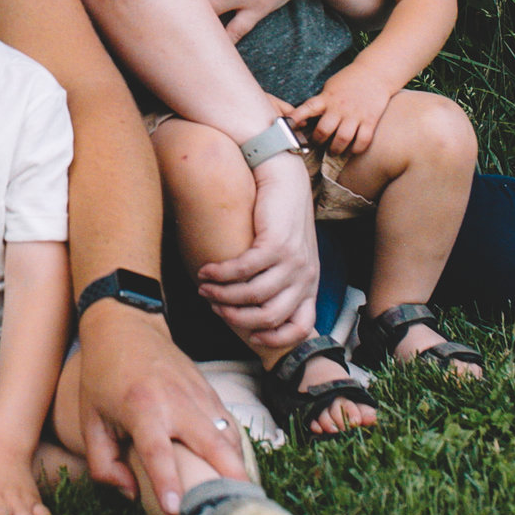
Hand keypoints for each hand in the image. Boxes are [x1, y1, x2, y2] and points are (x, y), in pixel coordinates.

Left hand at [74, 302, 249, 514]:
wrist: (125, 326)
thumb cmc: (103, 375)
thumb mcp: (89, 419)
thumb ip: (103, 464)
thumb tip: (132, 494)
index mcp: (141, 407)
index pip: (157, 451)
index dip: (167, 482)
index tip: (177, 510)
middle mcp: (176, 400)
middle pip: (212, 443)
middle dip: (229, 478)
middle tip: (239, 511)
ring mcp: (198, 394)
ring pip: (228, 436)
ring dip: (239, 468)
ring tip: (245, 500)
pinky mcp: (210, 391)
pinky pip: (229, 425)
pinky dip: (237, 450)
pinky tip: (239, 473)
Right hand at [194, 152, 317, 350]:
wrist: (285, 176)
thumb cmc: (280, 217)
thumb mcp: (289, 255)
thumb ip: (278, 282)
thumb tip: (248, 309)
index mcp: (310, 285)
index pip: (301, 327)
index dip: (274, 338)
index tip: (249, 336)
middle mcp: (306, 276)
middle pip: (270, 317)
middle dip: (237, 317)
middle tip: (214, 306)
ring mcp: (294, 261)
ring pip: (253, 296)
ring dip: (222, 295)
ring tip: (204, 288)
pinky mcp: (277, 243)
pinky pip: (243, 270)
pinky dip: (221, 274)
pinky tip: (206, 271)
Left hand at [290, 69, 395, 156]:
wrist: (375, 72)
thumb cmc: (350, 79)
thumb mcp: (330, 87)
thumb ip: (321, 101)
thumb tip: (307, 117)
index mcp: (327, 98)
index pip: (308, 108)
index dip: (296, 118)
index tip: (288, 127)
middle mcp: (339, 107)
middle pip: (324, 130)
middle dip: (318, 141)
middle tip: (318, 144)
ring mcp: (355, 114)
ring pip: (343, 139)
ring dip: (336, 149)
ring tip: (334, 151)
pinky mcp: (370, 120)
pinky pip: (363, 140)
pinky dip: (357, 149)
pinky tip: (353, 150)